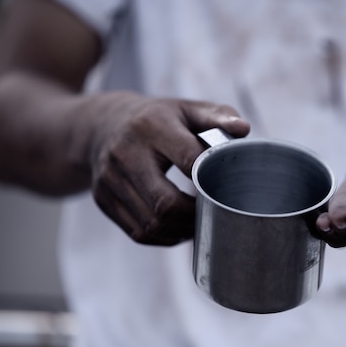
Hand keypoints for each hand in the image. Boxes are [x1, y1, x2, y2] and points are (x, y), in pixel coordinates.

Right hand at [87, 92, 249, 244]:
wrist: (101, 125)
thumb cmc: (158, 119)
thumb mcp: (186, 109)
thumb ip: (217, 116)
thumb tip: (244, 129)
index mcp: (151, 126)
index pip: (188, 160)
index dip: (211, 179)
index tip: (226, 186)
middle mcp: (125, 153)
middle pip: (165, 203)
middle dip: (195, 215)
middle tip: (214, 213)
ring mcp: (110, 179)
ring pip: (151, 224)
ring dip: (181, 230)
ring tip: (199, 223)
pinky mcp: (103, 199)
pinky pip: (138, 232)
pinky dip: (164, 237)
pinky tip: (179, 228)